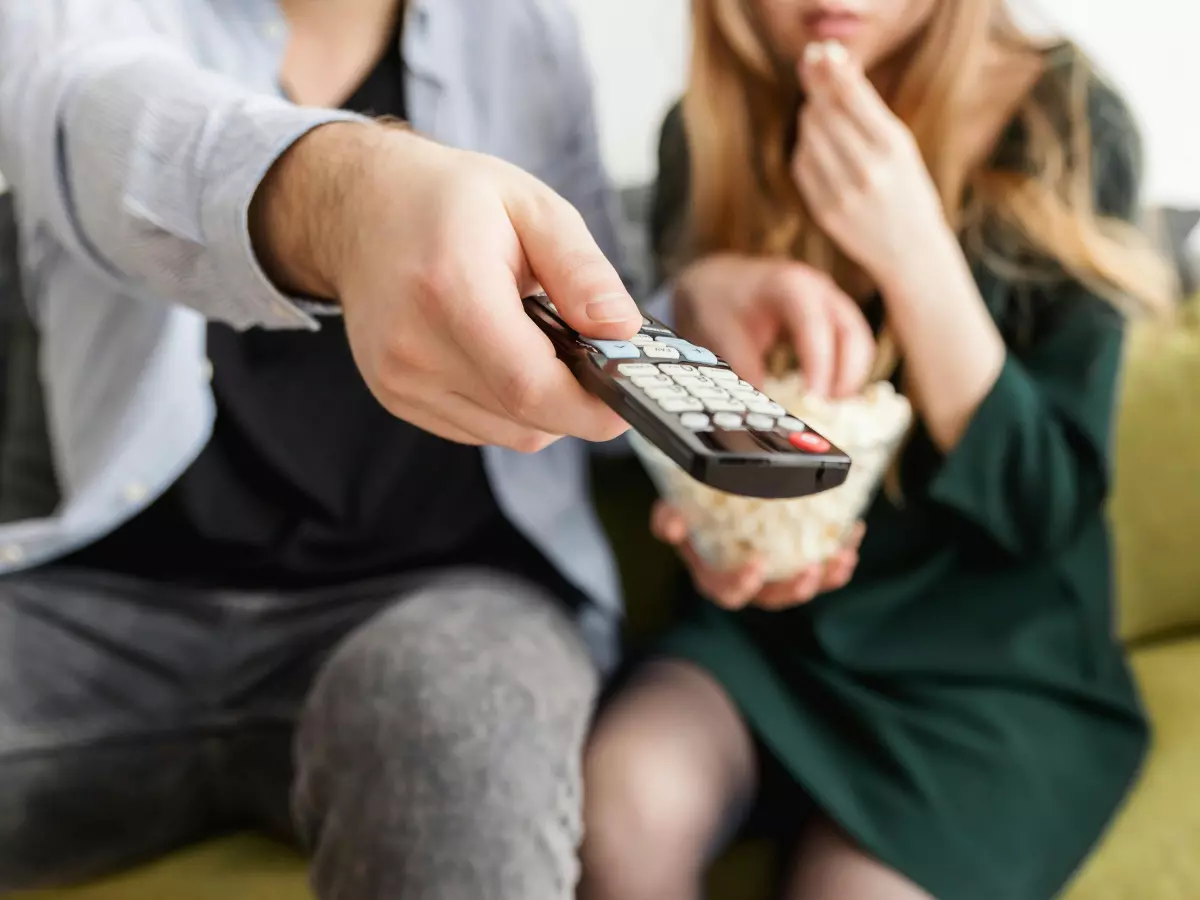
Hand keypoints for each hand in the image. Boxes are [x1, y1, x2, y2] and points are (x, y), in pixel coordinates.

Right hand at [252, 123, 641, 451]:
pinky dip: (510, 406)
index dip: (591, 407)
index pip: (529, 385)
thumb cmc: (448, 201)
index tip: (630, 398)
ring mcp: (399, 379)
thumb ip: (581, 270)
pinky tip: (505, 355)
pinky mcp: (396, 397)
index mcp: (450, 289)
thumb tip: (623, 330)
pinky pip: (480, 428)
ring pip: (508, 432)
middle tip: (599, 360)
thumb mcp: (530, 206)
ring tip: (542, 344)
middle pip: (524, 417)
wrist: (359, 209)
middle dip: (578, 402)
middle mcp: (415, 346)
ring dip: (544, 405)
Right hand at [652, 501, 864, 610]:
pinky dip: (840, 556)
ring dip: (826, 577)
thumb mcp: (672, 512)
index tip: (758, 565)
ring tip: (844, 557)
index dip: (742, 584)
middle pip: (773, 599)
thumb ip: (667, 518)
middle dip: (795, 589)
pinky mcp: (797, 562)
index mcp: (714, 577)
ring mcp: (775, 576)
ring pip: (803, 587)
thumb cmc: (690, 511)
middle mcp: (747, 583)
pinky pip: (822, 568)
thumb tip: (671, 526)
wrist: (710, 503)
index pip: (728, 593)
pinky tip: (854, 534)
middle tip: (813, 570)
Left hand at [674, 254, 874, 397]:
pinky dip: (846, 372)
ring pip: (858, 342)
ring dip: (850, 377)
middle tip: (827, 410)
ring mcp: (831, 302)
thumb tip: (764, 408)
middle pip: (852, 334)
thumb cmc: (720, 301)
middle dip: (847, 375)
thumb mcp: (722, 333)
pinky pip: (852, 346)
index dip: (819, 363)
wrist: (718, 281)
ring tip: (828, 408)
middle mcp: (819, 290)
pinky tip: (828, 396)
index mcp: (790, 285)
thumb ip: (744, 368)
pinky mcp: (833, 318)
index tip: (814, 398)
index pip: (815, 325)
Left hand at [793, 44, 949, 286]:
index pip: (851, 95)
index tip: (822, 52)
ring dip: (812, 116)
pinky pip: (802, 164)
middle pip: (824, 111)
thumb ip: (868, 110)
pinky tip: (818, 143)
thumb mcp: (901, 146)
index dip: (832, 69)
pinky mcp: (823, 210)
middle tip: (813, 68)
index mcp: (893, 147)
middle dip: (817, 86)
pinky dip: (806, 146)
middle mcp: (867, 169)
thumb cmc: (908, 190)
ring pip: (809, 134)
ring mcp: (842, 192)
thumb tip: (835, 66)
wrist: (910, 251)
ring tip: (823, 110)